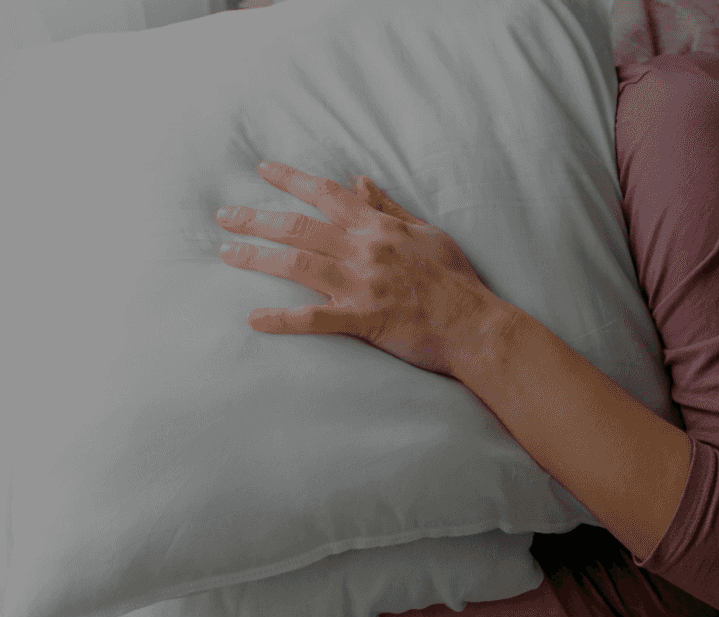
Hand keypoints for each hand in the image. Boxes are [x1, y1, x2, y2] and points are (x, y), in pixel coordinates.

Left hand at [216, 160, 504, 377]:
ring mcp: (361, 286)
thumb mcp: (427, 233)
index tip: (262, 169)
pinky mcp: (362, 320)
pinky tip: (254, 319)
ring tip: (226, 253)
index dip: (291, 179)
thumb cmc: (456, 280)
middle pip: (299, 227)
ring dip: (257, 258)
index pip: (327, 194)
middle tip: (224, 216)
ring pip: (297, 265)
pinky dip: (281, 319)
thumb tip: (360, 181)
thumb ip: (389, 209)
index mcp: (379, 228)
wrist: (474, 325)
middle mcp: (365, 251)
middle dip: (256, 218)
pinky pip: (313, 319)